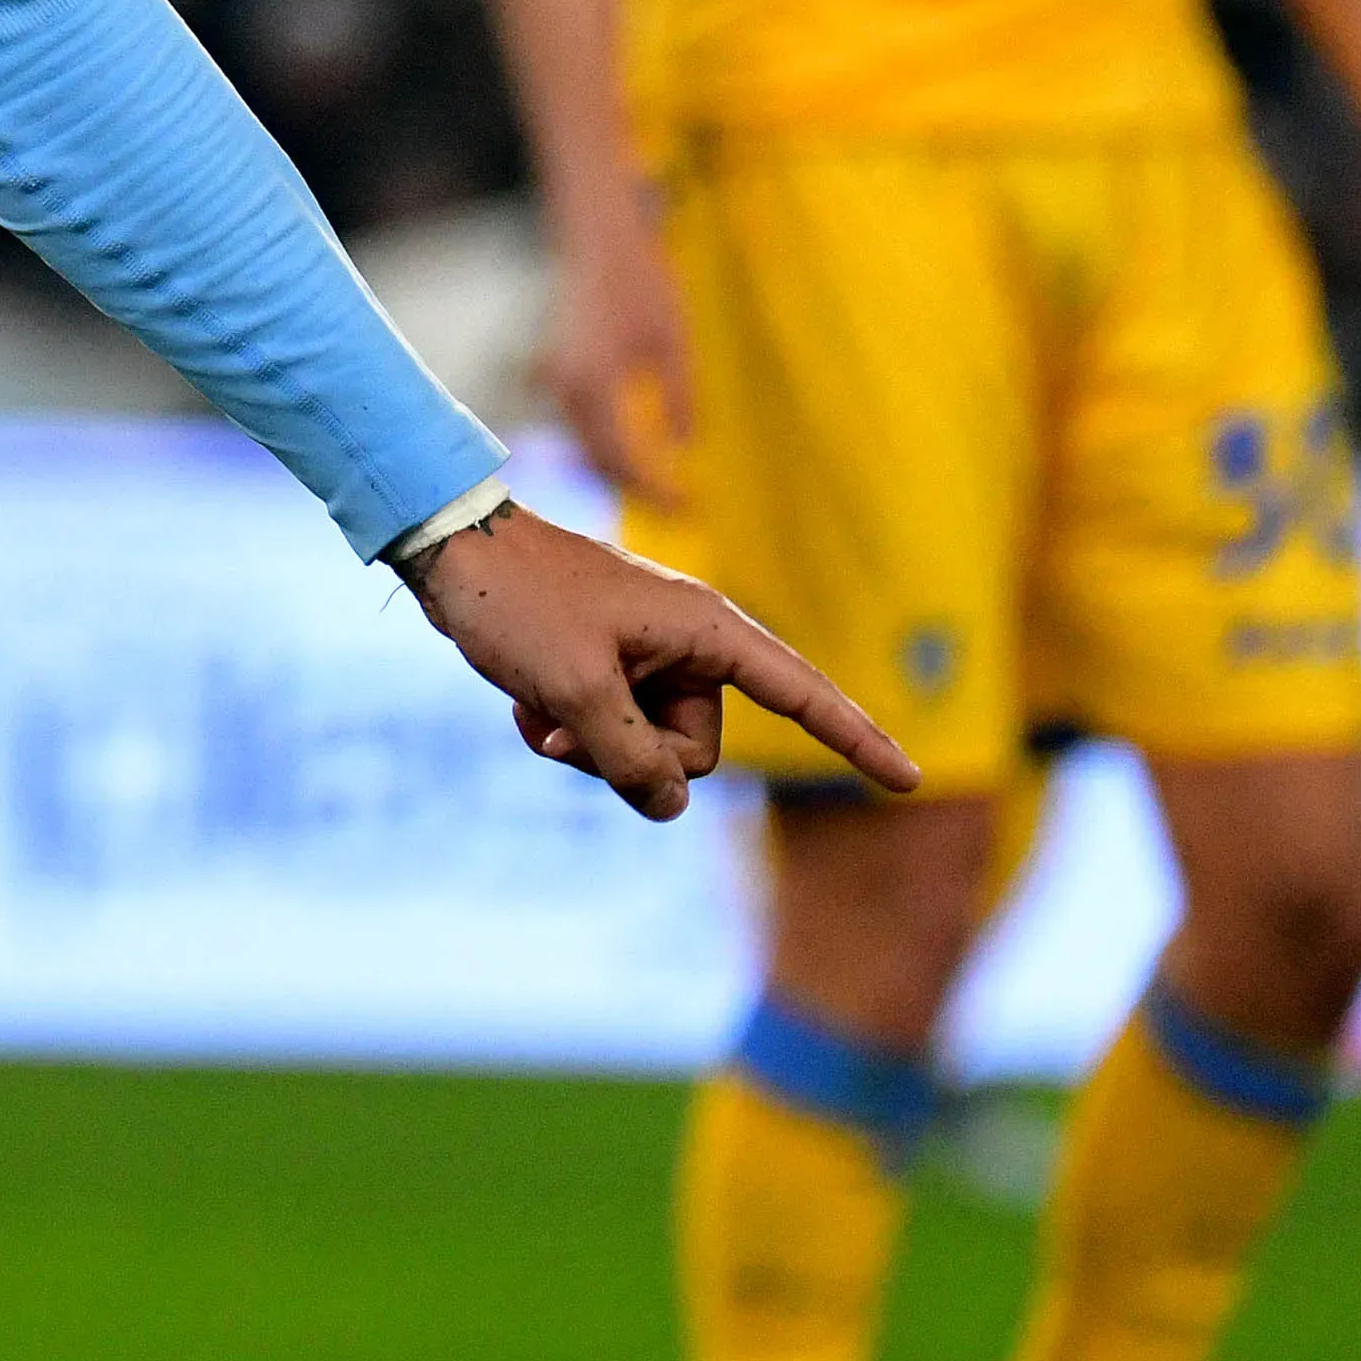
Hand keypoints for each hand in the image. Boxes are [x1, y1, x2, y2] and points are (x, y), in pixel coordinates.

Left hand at [402, 499, 913, 822]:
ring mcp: (647, 661)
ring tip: (540, 711)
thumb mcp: (575, 691)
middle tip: (568, 722)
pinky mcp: (609, 672)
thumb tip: (668, 807)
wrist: (450, 553)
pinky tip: (526, 708)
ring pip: (648, 752)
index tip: (910, 781)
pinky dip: (568, 733)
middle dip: (633, 757)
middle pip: (697, 752)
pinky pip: (610, 737)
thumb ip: (630, 760)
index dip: (858, 740)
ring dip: (591, 747)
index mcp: (706, 631)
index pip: (802, 693)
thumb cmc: (517, 604)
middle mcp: (689, 646)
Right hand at [531, 193, 694, 506]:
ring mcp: (558, 381)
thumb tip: (683, 449)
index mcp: (595, 385)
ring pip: (587, 445)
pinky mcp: (560, 372)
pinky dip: (607, 447)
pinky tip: (636, 454)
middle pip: (599, 460)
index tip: (689, 509)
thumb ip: (679, 399)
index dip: (655, 489)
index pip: (622, 459)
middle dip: (638, 488)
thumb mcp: (672, 342)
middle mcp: (567, 389)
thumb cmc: (642, 282)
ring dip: (621, 472)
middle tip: (681, 508)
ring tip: (663, 488)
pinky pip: (582, 425)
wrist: (598, 238)